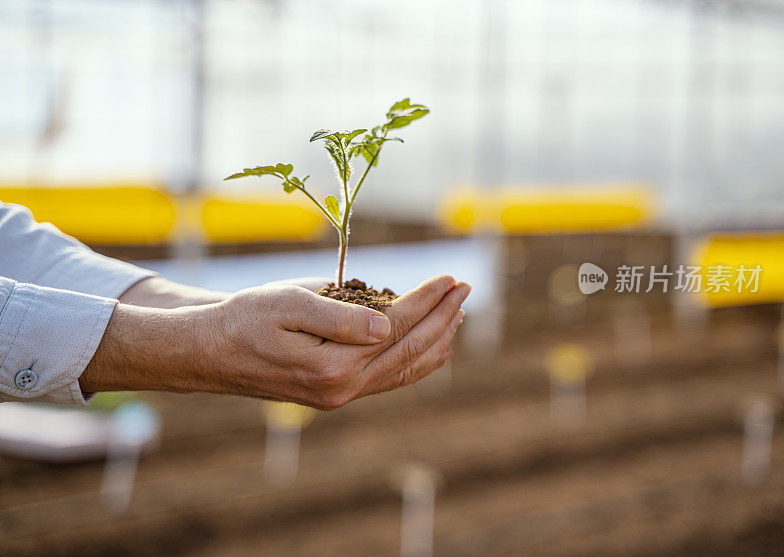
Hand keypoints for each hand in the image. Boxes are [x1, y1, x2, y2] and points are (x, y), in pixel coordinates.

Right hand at [200, 274, 469, 408]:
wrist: (210, 353)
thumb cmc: (245, 319)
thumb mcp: (288, 304)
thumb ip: (341, 316)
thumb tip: (389, 323)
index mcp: (333, 365)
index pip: (397, 327)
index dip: (427, 300)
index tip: (450, 277)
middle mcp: (343, 388)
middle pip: (409, 350)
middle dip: (442, 317)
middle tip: (465, 287)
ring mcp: (341, 396)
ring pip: (404, 369)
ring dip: (436, 340)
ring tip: (458, 313)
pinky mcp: (335, 394)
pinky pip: (389, 380)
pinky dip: (416, 362)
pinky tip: (432, 348)